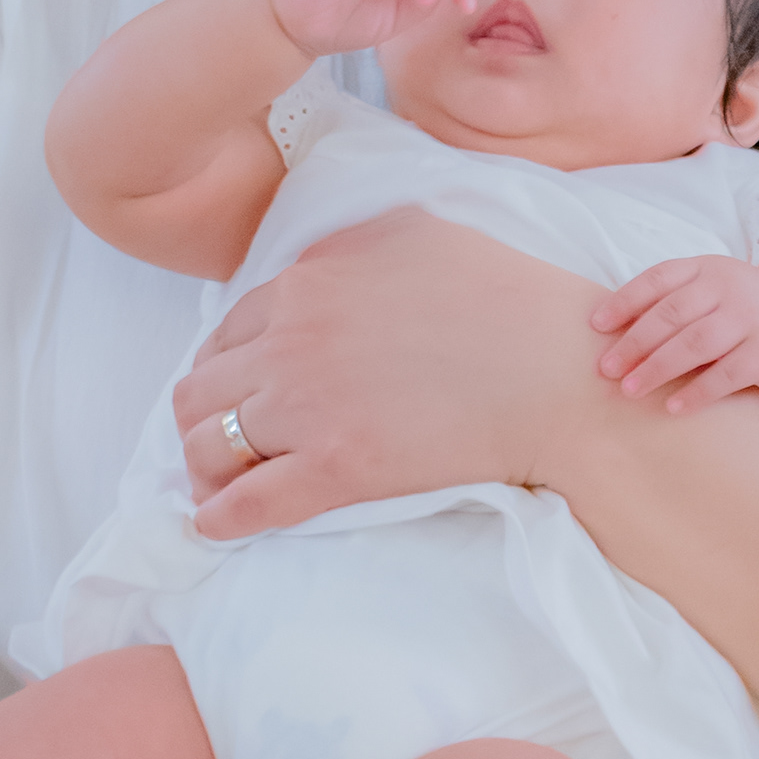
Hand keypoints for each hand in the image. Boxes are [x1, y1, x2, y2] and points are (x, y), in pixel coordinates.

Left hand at [178, 204, 579, 529]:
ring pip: (207, 444)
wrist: (558, 371)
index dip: (229, 366)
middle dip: (204, 416)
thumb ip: (346, 246)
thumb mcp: (414, 232)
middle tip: (225, 439)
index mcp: (308, 280)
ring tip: (221, 483)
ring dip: (206, 467)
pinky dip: (219, 519)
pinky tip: (216, 526)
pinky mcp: (335, 468)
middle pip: (200, 388)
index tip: (242, 391)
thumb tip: (308, 269)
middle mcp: (293, 338)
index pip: (227, 330)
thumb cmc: (506, 297)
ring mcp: (308, 405)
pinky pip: (247, 504)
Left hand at [590, 255, 758, 413]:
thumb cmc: (740, 308)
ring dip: (657, 368)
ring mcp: (750, 318)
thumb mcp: (710, 289)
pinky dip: (697, 393)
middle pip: (671, 315)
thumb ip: (670, 300)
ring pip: (695, 344)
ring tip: (630, 390)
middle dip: (634, 344)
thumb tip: (610, 329)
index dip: (624, 301)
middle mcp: (728, 287)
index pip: (658, 279)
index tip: (596, 326)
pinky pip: (726, 375)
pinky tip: (673, 406)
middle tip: (606, 369)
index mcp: (706, 268)